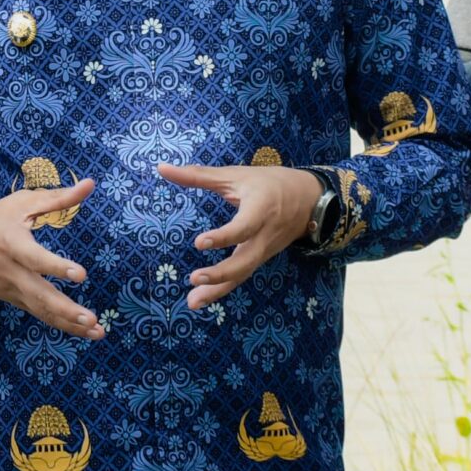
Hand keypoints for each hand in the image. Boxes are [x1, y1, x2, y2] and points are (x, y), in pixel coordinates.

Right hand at [0, 179, 101, 337]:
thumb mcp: (20, 202)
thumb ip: (57, 198)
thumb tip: (91, 184)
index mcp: (11, 243)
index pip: (34, 258)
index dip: (56, 266)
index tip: (81, 274)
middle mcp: (12, 272)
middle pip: (39, 295)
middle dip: (66, 310)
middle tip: (92, 320)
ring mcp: (13, 291)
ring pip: (42, 311)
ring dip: (69, 325)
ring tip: (97, 332)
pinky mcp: (15, 300)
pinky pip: (40, 314)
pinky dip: (61, 325)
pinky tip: (84, 332)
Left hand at [156, 163, 323, 309]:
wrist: (308, 199)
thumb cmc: (268, 183)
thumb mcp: (235, 175)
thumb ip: (198, 175)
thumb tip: (162, 168)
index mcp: (260, 209)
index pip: (243, 228)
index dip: (223, 237)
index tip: (199, 243)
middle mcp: (264, 235)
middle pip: (245, 261)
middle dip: (221, 273)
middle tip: (194, 279)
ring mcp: (263, 250)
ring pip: (242, 274)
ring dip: (218, 290)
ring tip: (192, 302)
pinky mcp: (259, 259)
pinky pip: (241, 276)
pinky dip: (222, 289)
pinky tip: (201, 299)